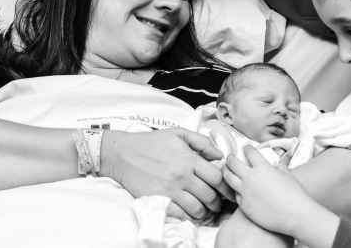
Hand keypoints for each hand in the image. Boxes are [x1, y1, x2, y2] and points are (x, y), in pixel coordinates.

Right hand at [100, 128, 233, 218]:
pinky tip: (189, 212)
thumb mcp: (179, 134)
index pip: (217, 177)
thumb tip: (219, 154)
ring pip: (197, 208)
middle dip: (218, 202)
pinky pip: (180, 215)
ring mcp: (170, 189)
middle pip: (210, 195)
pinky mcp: (159, 200)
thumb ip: (202, 142)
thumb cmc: (151, 142)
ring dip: (205, 211)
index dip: (226, 186)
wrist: (123, 153)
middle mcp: (182, 175)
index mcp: (189, 158)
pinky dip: (188, 216)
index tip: (227, 189)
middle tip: (218, 203)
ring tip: (205, 209)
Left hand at [223, 146, 318, 235]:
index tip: (245, 148)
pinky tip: (237, 190)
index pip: (249, 152)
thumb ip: (282, 165)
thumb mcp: (288, 175)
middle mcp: (250, 178)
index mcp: (262, 167)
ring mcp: (245, 192)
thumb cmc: (295, 194)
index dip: (247, 148)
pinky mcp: (244, 206)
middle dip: (230, 158)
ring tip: (225, 170)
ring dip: (226, 172)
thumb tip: (283, 158)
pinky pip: (236, 195)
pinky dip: (236, 190)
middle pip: (233, 163)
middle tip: (229, 157)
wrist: (295, 215)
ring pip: (229, 178)